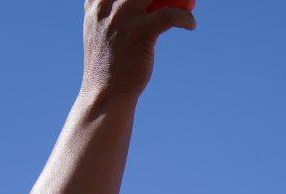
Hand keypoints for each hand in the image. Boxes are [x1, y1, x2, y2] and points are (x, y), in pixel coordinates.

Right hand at [81, 0, 195, 99]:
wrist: (106, 93)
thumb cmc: (111, 66)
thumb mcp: (103, 33)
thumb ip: (112, 16)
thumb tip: (138, 9)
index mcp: (95, 5)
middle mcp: (105, 7)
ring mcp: (121, 19)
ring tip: (187, 3)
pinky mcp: (139, 33)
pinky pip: (168, 15)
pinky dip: (184, 17)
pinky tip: (190, 25)